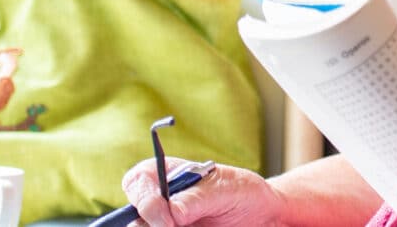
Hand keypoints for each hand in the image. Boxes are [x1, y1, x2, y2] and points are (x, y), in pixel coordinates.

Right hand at [122, 156, 282, 226]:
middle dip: (151, 225)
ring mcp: (165, 223)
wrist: (261, 215)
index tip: (168, 219)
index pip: (137, 183)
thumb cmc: (242, 192)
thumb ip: (196, 198)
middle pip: (135, 219)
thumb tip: (170, 212)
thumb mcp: (224, 189)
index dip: (146, 201)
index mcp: (164, 175)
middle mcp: (159, 202)